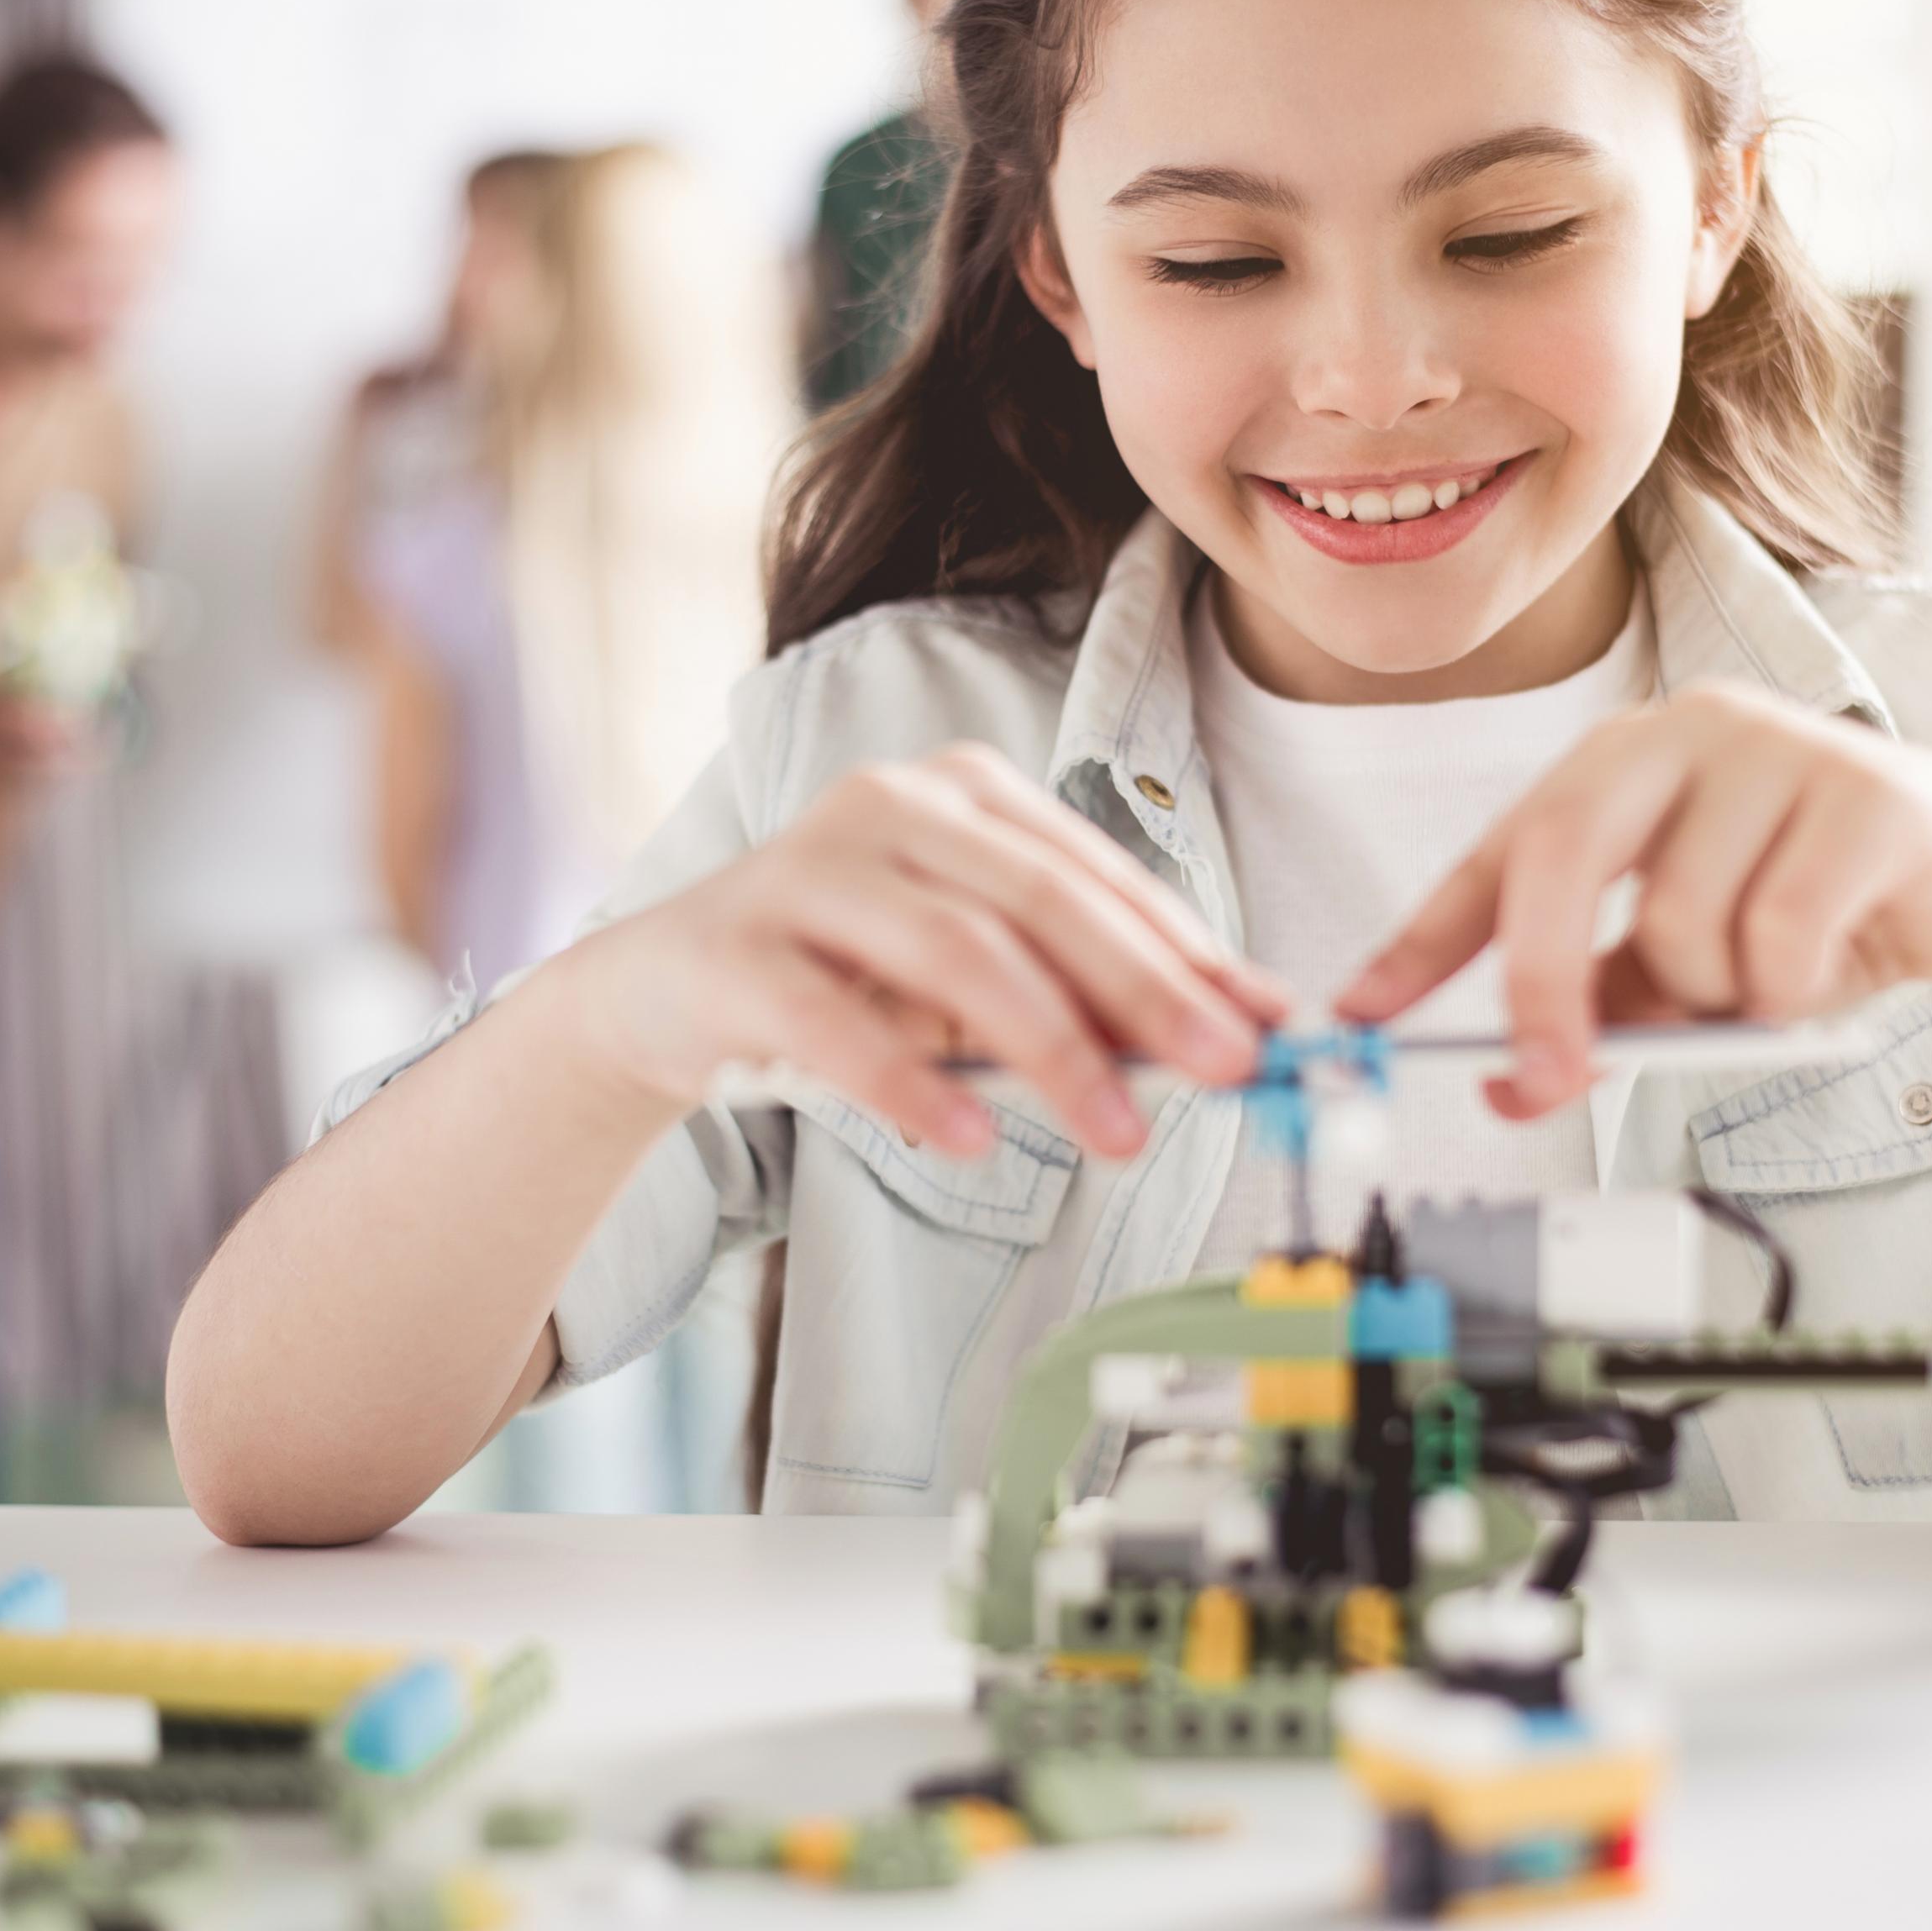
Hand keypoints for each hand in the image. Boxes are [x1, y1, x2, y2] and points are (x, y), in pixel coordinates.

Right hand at [555, 743, 1288, 1158]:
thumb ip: (1090, 991)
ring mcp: (807, 870)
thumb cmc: (846, 977)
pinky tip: (970, 1137)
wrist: (662, 994)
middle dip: (1147, 991)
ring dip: (1051, 1049)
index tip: (1269, 1028)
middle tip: (1226, 1070)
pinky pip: (839, 1019)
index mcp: (964, 793)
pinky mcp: (739, 948)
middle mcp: (889, 807)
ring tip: (1117, 1136)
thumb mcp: (976, 978)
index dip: (1191, 951)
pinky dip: (911, 1081)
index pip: (1098, 874)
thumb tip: (1241, 1030)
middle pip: (1043, 900)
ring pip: (957, 951)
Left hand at [1337, 681, 1931, 1120]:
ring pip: (1679, 917)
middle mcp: (1685, 730)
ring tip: (1766, 985)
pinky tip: (1828, 971)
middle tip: (1545, 1077)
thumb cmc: (1821, 915)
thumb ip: (1597, 1010)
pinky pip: (1779, 934)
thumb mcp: (1687, 966)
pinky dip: (1789, 989)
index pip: (1497, 849)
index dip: (1422, 938)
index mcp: (1622, 762)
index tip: (1361, 1013)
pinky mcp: (1866, 793)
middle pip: (1559, 851)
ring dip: (1713, 994)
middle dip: (1539, 983)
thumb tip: (1504, 1084)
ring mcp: (1778, 747)